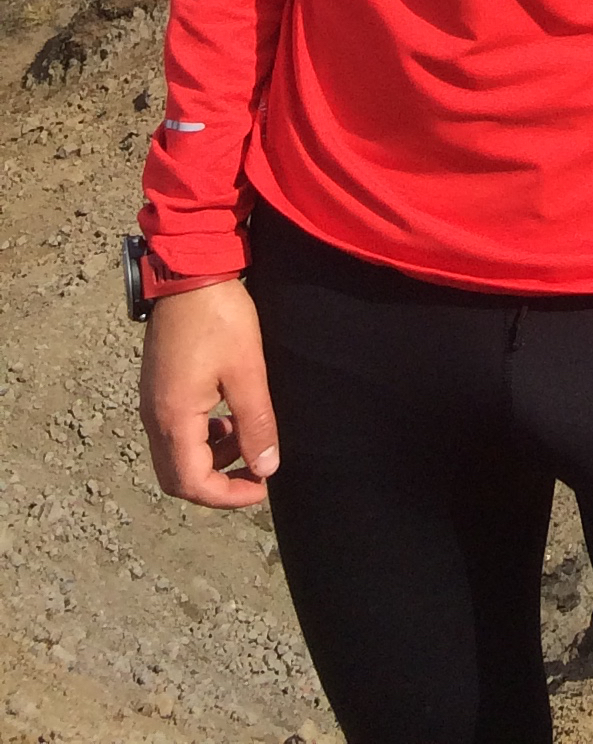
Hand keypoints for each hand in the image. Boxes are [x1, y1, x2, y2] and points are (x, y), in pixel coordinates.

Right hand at [141, 280, 279, 507]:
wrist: (190, 271)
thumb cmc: (220, 317)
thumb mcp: (247, 370)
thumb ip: (255, 422)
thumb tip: (266, 467)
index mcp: (173, 418)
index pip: (192, 482)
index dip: (227, 496)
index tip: (261, 488)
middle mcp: (154, 418)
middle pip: (177, 477)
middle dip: (216, 485)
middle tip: (254, 475)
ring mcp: (152, 403)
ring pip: (175, 456)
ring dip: (210, 461)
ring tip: (246, 441)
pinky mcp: (157, 388)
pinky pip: (174, 432)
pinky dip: (201, 439)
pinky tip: (228, 418)